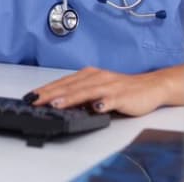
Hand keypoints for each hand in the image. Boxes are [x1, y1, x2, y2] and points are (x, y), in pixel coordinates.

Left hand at [26, 67, 167, 116]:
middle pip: (71, 86)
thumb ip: (80, 95)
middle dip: (51, 93)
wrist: (151, 86)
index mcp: (89, 75)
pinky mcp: (123, 96)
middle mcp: (97, 77)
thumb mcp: (97, 89)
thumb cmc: (123, 89)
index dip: (46, 89)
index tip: (31, 96)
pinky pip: (111, 99)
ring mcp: (110, 86)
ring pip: (87, 91)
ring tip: (56, 104)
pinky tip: (95, 107)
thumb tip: (59, 103)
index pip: (63, 82)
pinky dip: (103, 103)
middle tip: (35, 101)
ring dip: (71, 98)